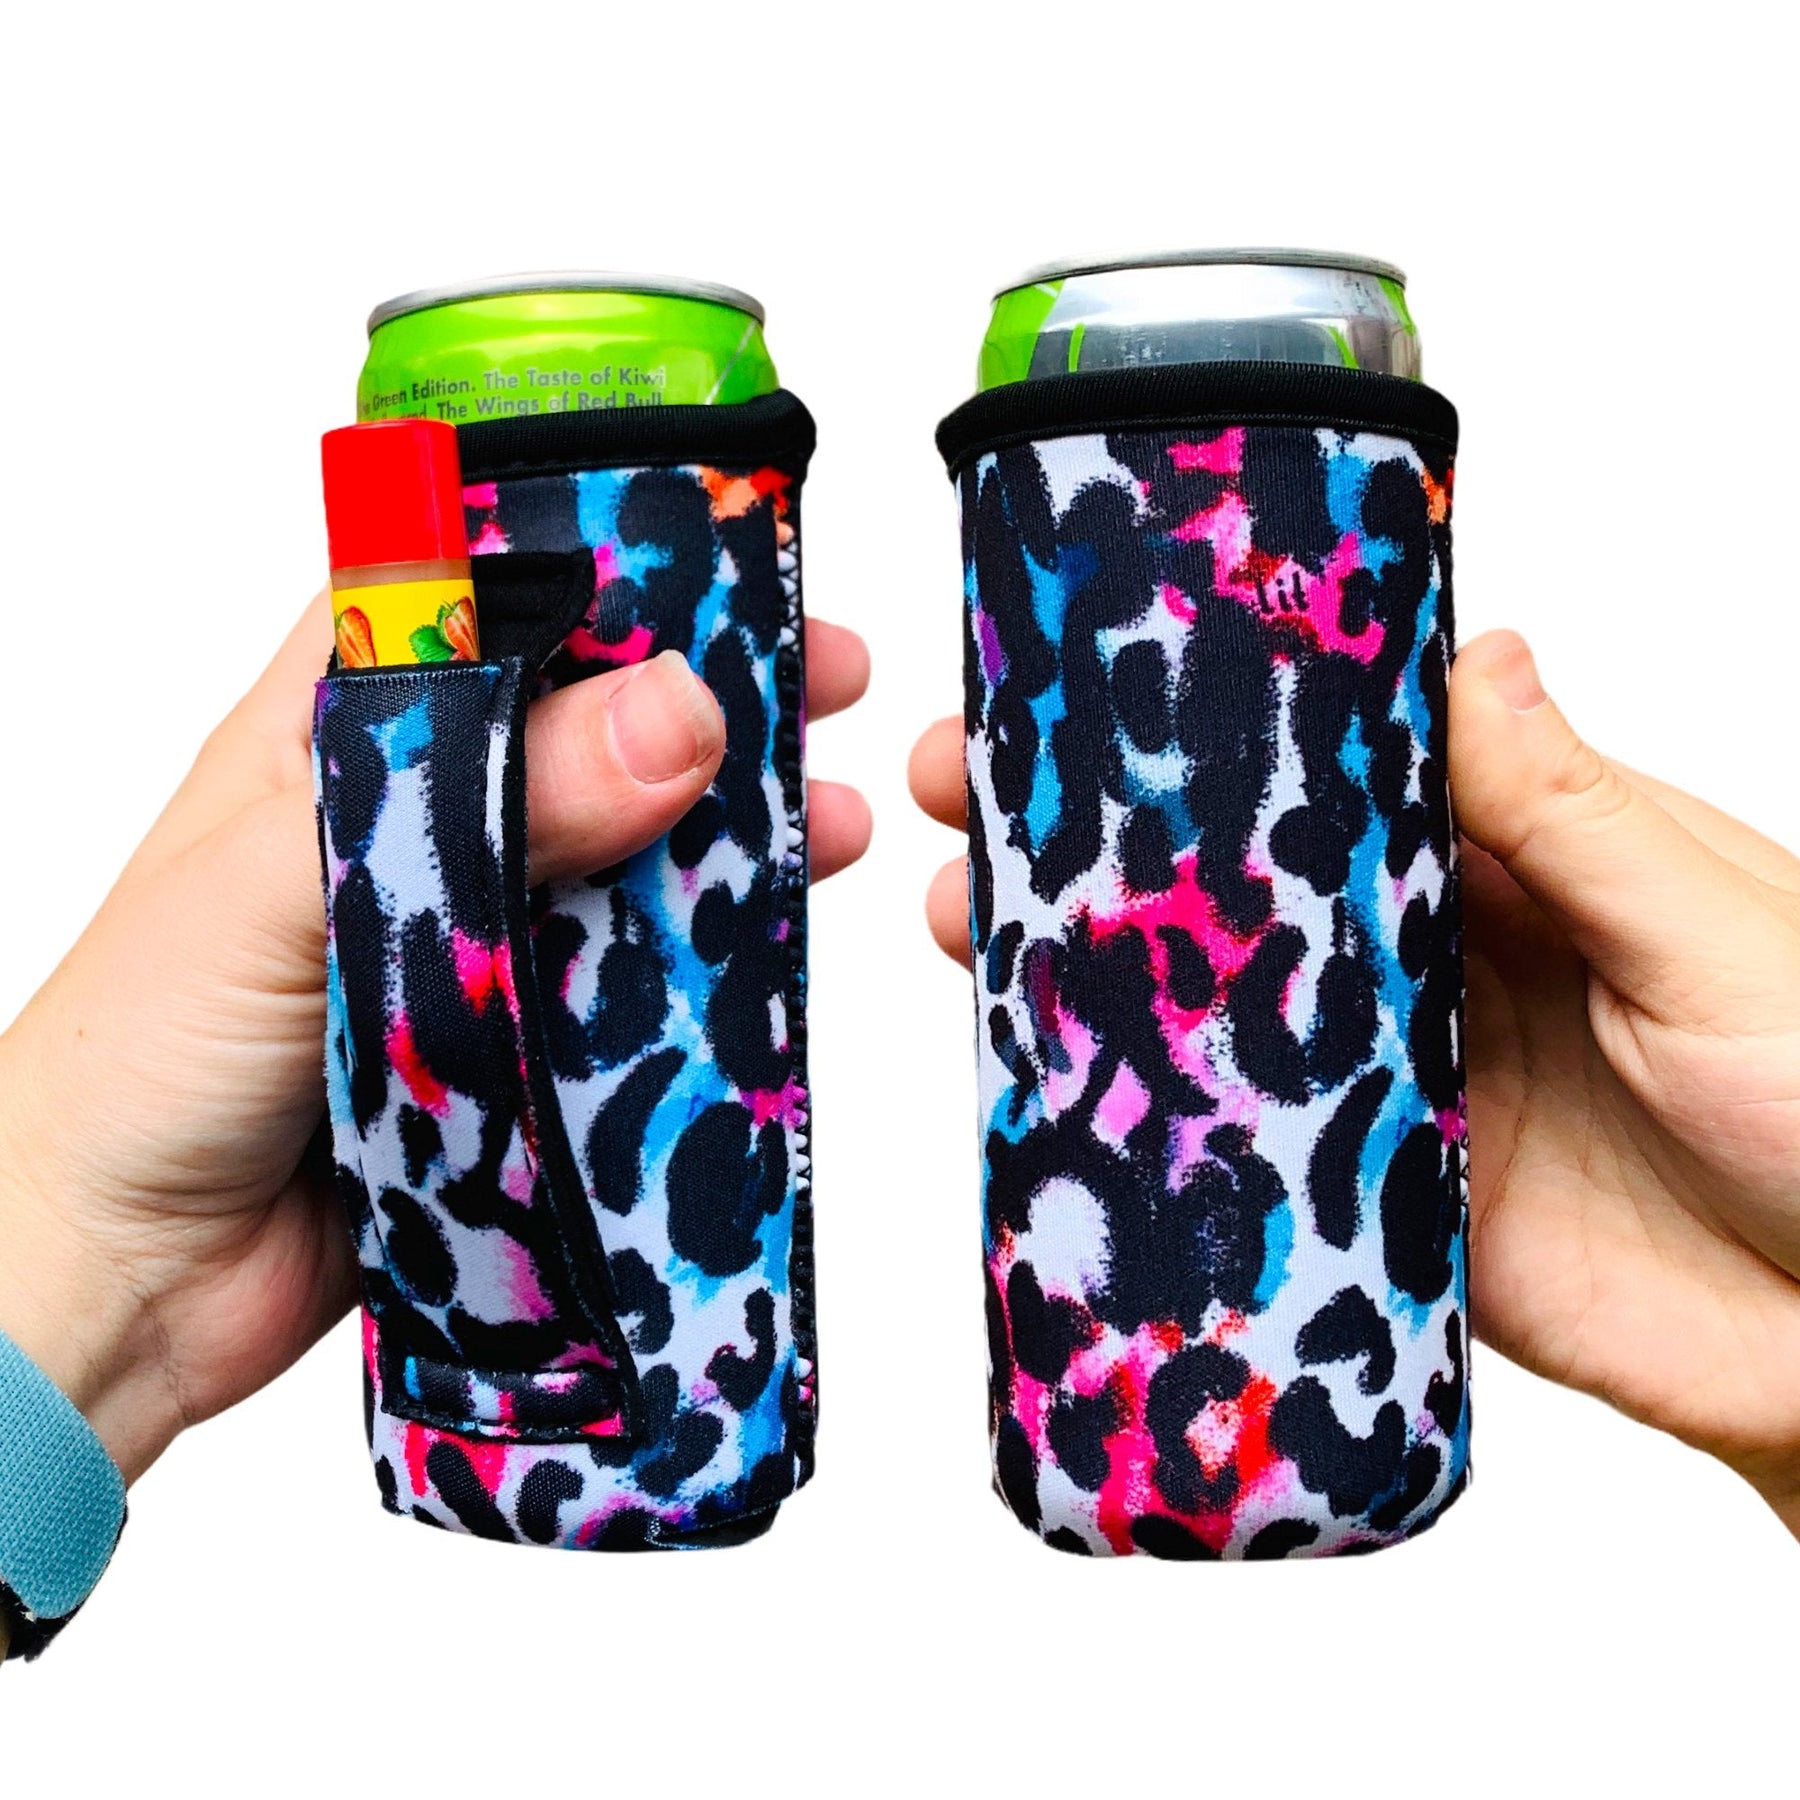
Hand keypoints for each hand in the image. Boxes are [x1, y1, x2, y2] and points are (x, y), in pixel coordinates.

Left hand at [0, 595, 870, 1483]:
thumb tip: (675, 719)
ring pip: (632, 847)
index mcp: (335, 734)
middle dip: (706, 692)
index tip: (722, 546)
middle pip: (587, 718)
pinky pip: (638, 981)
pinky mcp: (521, 1040)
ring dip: (733, 827)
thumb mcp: (291, 892)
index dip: (599, 559)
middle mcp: (421, 817)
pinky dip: (715, 960)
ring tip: (836, 815)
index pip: (479, 597)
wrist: (119, 1280)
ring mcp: (478, 930)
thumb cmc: (140, 1057)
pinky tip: (781, 942)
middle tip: (824, 675)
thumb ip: (482, 801)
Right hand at [909, 631, 1799, 1537]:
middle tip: (957, 785)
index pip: (1340, 754)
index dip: (1216, 712)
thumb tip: (1476, 649)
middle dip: (1102, 829)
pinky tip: (1052, 1081)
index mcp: (1522, 851)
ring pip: (1218, 998)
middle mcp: (1440, 947)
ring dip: (1094, 960)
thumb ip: (1576, 817)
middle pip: (1243, 872)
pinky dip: (1155, 1115)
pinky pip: (1248, 1142)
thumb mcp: (1712, 937)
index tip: (1086, 669)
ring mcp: (1396, 1069)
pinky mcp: (1376, 1192)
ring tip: (971, 918)